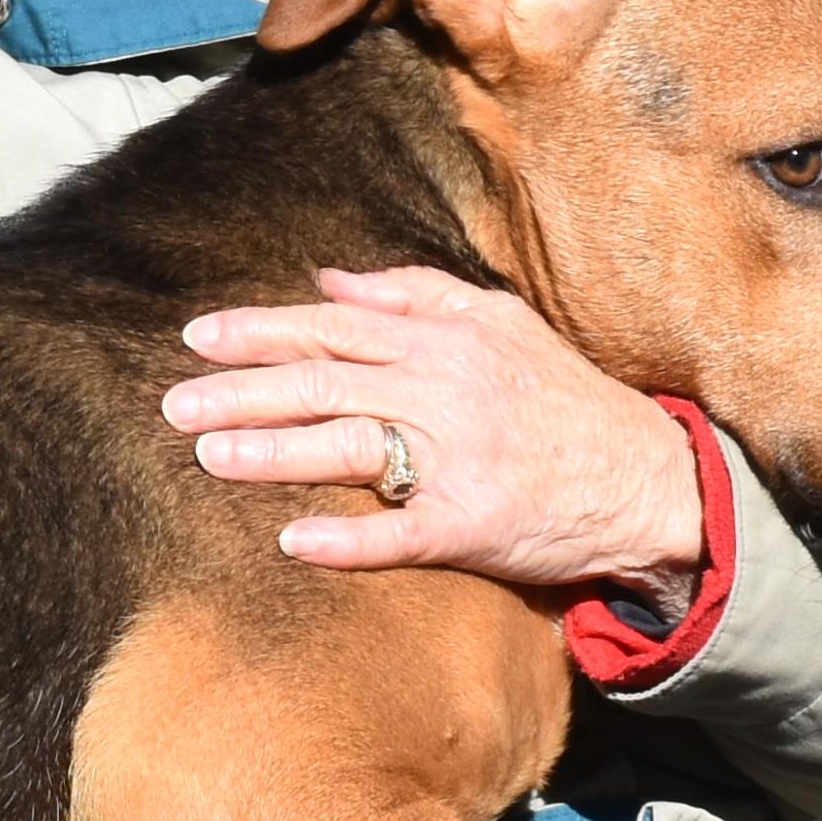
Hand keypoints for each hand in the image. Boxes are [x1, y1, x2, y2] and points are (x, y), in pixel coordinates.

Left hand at [159, 265, 709, 597]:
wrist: (648, 479)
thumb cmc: (564, 401)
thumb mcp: (500, 325)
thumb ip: (414, 295)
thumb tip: (327, 281)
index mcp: (447, 340)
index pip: (334, 329)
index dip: (261, 331)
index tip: (197, 337)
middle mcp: (447, 392)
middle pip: (326, 384)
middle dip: (242, 391)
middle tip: (173, 404)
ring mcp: (459, 460)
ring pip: (351, 448)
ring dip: (273, 453)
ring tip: (208, 457)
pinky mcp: (474, 526)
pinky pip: (399, 535)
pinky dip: (346, 539)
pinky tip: (292, 540)